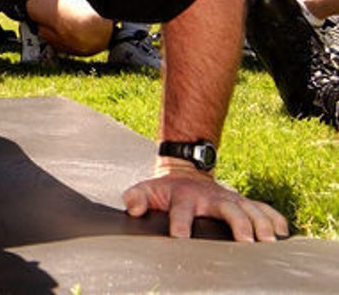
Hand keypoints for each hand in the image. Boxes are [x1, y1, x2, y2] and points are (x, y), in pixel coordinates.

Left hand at [123, 167, 287, 241]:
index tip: (182, 237)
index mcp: (184, 196)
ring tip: (269, 241)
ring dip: (261, 223)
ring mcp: (229, 198)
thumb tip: (131, 208)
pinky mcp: (241, 202)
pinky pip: (263, 208)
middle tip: (245, 241)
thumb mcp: (146, 190)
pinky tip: (283, 232)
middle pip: (228, 208)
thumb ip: (136, 198)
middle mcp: (210, 197)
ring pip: (250, 208)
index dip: (180, 222)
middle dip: (237, 223)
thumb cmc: (165, 190)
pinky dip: (274, 218)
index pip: (181, 209)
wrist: (185, 174)